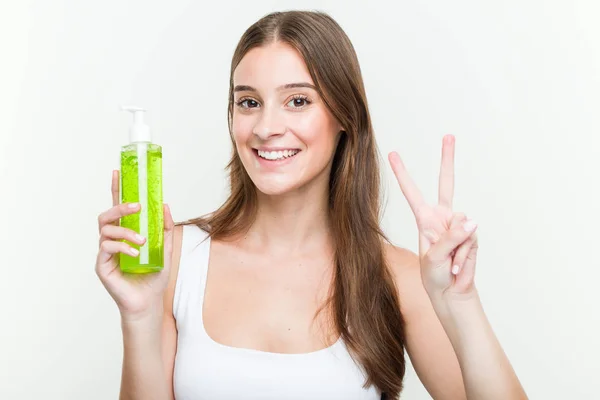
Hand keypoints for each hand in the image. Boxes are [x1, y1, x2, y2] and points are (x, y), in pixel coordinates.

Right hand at [95, 170, 173, 320]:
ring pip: (106, 230)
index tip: (118, 172)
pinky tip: (134, 253)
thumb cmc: (154, 275)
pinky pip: (106, 249)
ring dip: (125, 231)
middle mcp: (113, 240)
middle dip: (119, 206)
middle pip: (107, 215)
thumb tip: (165, 204)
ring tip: (142, 241)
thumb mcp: (165, 248)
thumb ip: (165, 228)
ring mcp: (105, 252)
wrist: (149, 301)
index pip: (118, 207)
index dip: (117, 189)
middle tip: (137, 207)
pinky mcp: (101, 265)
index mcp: (126, 233)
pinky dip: (122, 247)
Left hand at [389, 135, 478, 299]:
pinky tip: (458, 264)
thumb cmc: (435, 274)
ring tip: (449, 262)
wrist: (451, 291)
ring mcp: (458, 224)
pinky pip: (471, 237)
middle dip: (447, 159)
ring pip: (462, 223)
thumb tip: (472, 221)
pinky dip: (464, 254)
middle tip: (449, 135)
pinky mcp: (472, 235)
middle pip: (446, 183)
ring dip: (456, 247)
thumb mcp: (434, 257)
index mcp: (424, 219)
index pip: (412, 192)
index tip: (393, 154)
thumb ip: (451, 238)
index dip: (403, 174)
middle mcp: (442, 217)